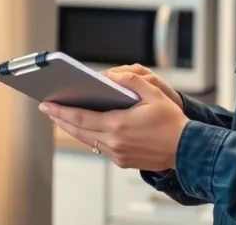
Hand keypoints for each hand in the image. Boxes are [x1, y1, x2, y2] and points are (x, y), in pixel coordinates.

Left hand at [39, 71, 189, 170]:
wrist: (187, 150)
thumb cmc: (172, 123)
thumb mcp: (154, 94)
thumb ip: (131, 80)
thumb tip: (112, 75)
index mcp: (119, 125)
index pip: (81, 118)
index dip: (61, 111)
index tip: (47, 104)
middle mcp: (115, 142)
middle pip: (79, 131)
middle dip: (60, 119)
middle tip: (47, 108)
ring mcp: (118, 154)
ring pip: (87, 141)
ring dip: (72, 129)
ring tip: (61, 117)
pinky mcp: (122, 161)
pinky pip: (99, 147)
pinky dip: (89, 136)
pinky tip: (85, 127)